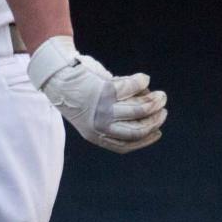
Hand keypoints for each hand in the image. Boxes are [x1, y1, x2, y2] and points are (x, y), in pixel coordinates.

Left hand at [27, 36, 166, 152]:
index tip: (158, 131)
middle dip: (155, 120)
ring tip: (160, 95)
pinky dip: (142, 83)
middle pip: (137, 130)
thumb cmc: (78, 93)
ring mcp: (103, 109)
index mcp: (96, 136)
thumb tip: (148, 109)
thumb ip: (116, 116)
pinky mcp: (106, 91)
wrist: (58, 76)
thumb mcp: (93, 113)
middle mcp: (100, 126)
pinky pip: (133, 88)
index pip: (127, 145)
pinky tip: (144, 78)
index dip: (146, 139)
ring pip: (139, 110)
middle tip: (163, 109)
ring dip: (154, 102)